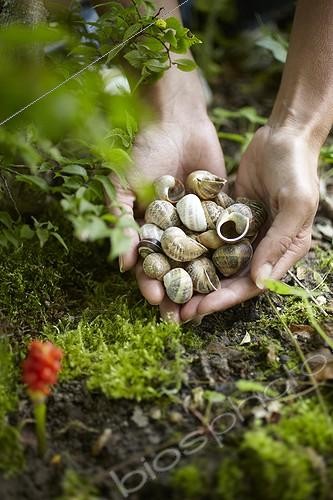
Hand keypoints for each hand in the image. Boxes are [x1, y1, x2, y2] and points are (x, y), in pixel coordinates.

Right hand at [117, 114, 225, 322]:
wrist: (176, 122)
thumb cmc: (143, 153)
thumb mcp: (123, 187)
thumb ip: (121, 222)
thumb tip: (122, 265)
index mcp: (148, 230)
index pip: (149, 264)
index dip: (150, 283)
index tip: (154, 299)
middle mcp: (173, 232)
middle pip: (175, 268)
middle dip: (177, 292)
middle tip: (182, 316)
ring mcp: (197, 224)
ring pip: (201, 260)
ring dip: (202, 283)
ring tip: (208, 304)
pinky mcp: (219, 213)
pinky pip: (222, 237)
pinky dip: (226, 256)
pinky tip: (232, 275)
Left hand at [181, 125, 319, 321]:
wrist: (282, 134)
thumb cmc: (296, 169)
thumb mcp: (295, 204)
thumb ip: (278, 242)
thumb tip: (259, 282)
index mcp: (283, 251)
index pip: (251, 284)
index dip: (225, 299)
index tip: (199, 310)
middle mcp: (261, 247)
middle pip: (229, 278)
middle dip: (203, 295)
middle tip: (176, 310)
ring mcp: (242, 232)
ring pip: (215, 261)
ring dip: (194, 276)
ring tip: (168, 289)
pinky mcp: (226, 217)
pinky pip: (207, 236)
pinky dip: (191, 247)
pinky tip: (169, 256)